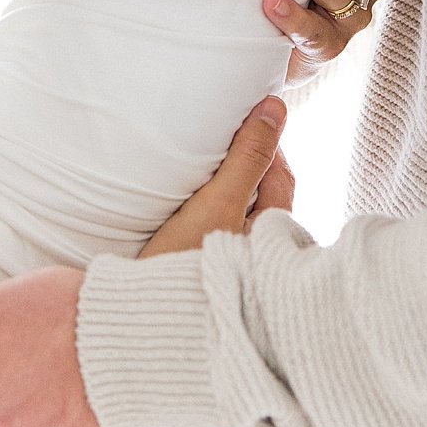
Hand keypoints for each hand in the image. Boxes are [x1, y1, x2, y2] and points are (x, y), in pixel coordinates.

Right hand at [139, 95, 291, 256]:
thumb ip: (247, 157)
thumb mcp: (218, 204)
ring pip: (237, 209)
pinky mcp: (210, 267)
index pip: (279, 172)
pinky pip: (216, 226)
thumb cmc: (186, 264)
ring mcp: (236, 259)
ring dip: (220, 186)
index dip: (261, 141)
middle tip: (212, 139)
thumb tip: (274, 107)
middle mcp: (262, 249)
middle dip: (241, 163)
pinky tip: (183, 204)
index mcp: (276, 233)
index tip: (236, 119)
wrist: (147, 318)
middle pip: (260, 191)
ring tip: (195, 169)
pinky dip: (205, 208)